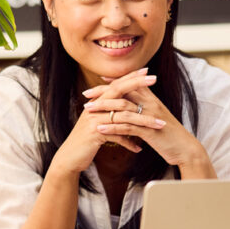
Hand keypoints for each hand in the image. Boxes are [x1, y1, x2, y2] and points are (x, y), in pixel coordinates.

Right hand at [47, 69, 163, 179]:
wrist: (70, 157)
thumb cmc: (86, 141)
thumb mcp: (98, 124)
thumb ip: (109, 113)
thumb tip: (126, 108)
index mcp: (97, 102)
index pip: (116, 85)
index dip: (130, 77)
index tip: (147, 71)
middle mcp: (94, 107)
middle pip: (118, 91)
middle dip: (137, 84)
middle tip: (155, 78)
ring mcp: (94, 119)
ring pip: (123, 115)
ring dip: (144, 121)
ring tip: (160, 125)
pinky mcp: (94, 133)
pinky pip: (117, 135)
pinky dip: (129, 142)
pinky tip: (139, 149)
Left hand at [81, 69, 215, 177]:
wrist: (185, 149)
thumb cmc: (169, 134)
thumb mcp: (156, 117)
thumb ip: (145, 107)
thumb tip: (132, 103)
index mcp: (152, 99)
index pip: (130, 84)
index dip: (114, 81)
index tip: (98, 80)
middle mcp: (151, 104)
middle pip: (123, 92)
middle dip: (103, 92)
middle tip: (86, 95)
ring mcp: (150, 117)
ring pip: (123, 107)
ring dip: (104, 108)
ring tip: (87, 110)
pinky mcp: (149, 131)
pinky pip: (127, 127)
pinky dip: (112, 127)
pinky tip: (99, 129)